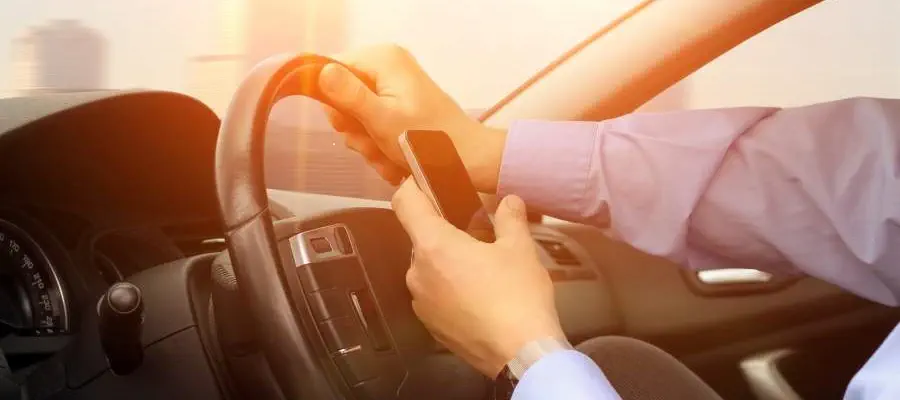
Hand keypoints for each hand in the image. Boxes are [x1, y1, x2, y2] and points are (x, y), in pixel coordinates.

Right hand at [318, 44, 505, 190]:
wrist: (468, 160)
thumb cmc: (429, 141)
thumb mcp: (383, 120)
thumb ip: (350, 96)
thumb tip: (319, 72)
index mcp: (383, 59)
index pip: (331, 70)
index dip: (333, 102)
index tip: (347, 126)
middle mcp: (387, 66)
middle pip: (343, 97)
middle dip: (355, 130)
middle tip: (373, 145)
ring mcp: (393, 87)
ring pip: (356, 117)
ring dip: (368, 144)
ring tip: (387, 156)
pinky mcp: (399, 107)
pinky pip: (373, 125)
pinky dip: (380, 146)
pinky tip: (393, 159)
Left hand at [392, 179, 564, 375]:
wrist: (521, 354)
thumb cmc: (517, 295)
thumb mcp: (520, 249)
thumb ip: (510, 218)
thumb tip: (509, 201)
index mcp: (434, 245)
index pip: (405, 203)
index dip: (412, 186)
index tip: (425, 181)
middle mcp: (417, 272)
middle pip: (421, 238)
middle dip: (445, 232)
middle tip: (477, 233)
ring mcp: (421, 301)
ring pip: (428, 268)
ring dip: (448, 262)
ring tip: (483, 269)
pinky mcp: (430, 326)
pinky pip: (434, 295)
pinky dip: (450, 289)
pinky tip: (479, 297)